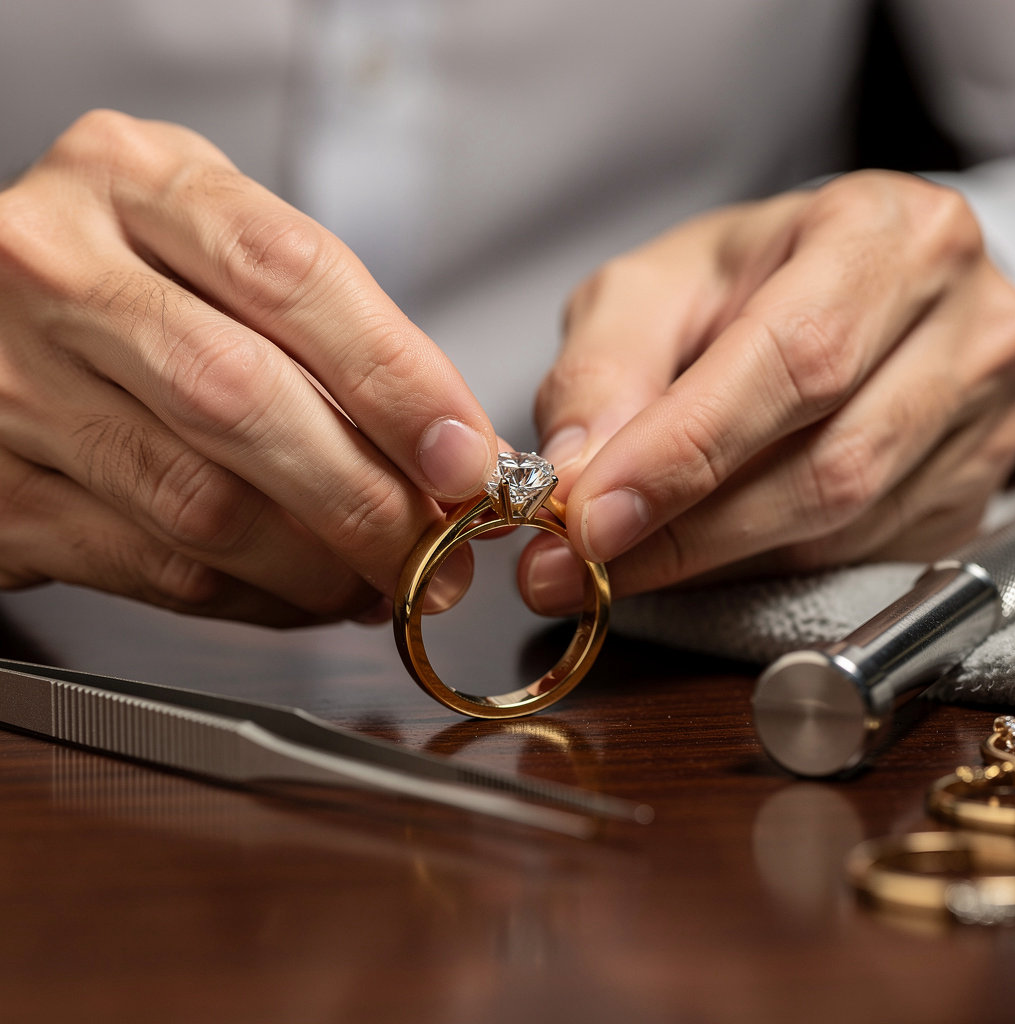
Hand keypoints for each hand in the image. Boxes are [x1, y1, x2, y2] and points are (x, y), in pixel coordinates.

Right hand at [0, 111, 495, 624]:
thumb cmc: (131, 280)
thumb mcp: (220, 253)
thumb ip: (332, 334)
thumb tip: (451, 450)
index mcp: (136, 182)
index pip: (293, 275)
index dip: (398, 380)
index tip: (467, 457)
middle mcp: (56, 269)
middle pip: (246, 399)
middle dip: (369, 498)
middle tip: (440, 552)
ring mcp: (10, 383)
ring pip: (203, 504)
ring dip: (320, 564)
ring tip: (382, 579)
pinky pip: (154, 569)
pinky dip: (256, 598)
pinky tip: (304, 593)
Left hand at [522, 171, 1014, 613]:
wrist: (840, 292)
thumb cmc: (747, 279)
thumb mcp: (650, 289)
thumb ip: (601, 369)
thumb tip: (575, 472)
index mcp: (884, 237)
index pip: (792, 361)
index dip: (684, 453)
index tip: (590, 516)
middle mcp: (960, 327)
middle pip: (826, 465)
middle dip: (684, 532)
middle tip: (579, 564)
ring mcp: (983, 418)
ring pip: (840, 529)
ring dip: (711, 562)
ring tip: (619, 561)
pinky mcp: (969, 491)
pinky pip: (856, 558)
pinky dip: (756, 569)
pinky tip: (698, 552)